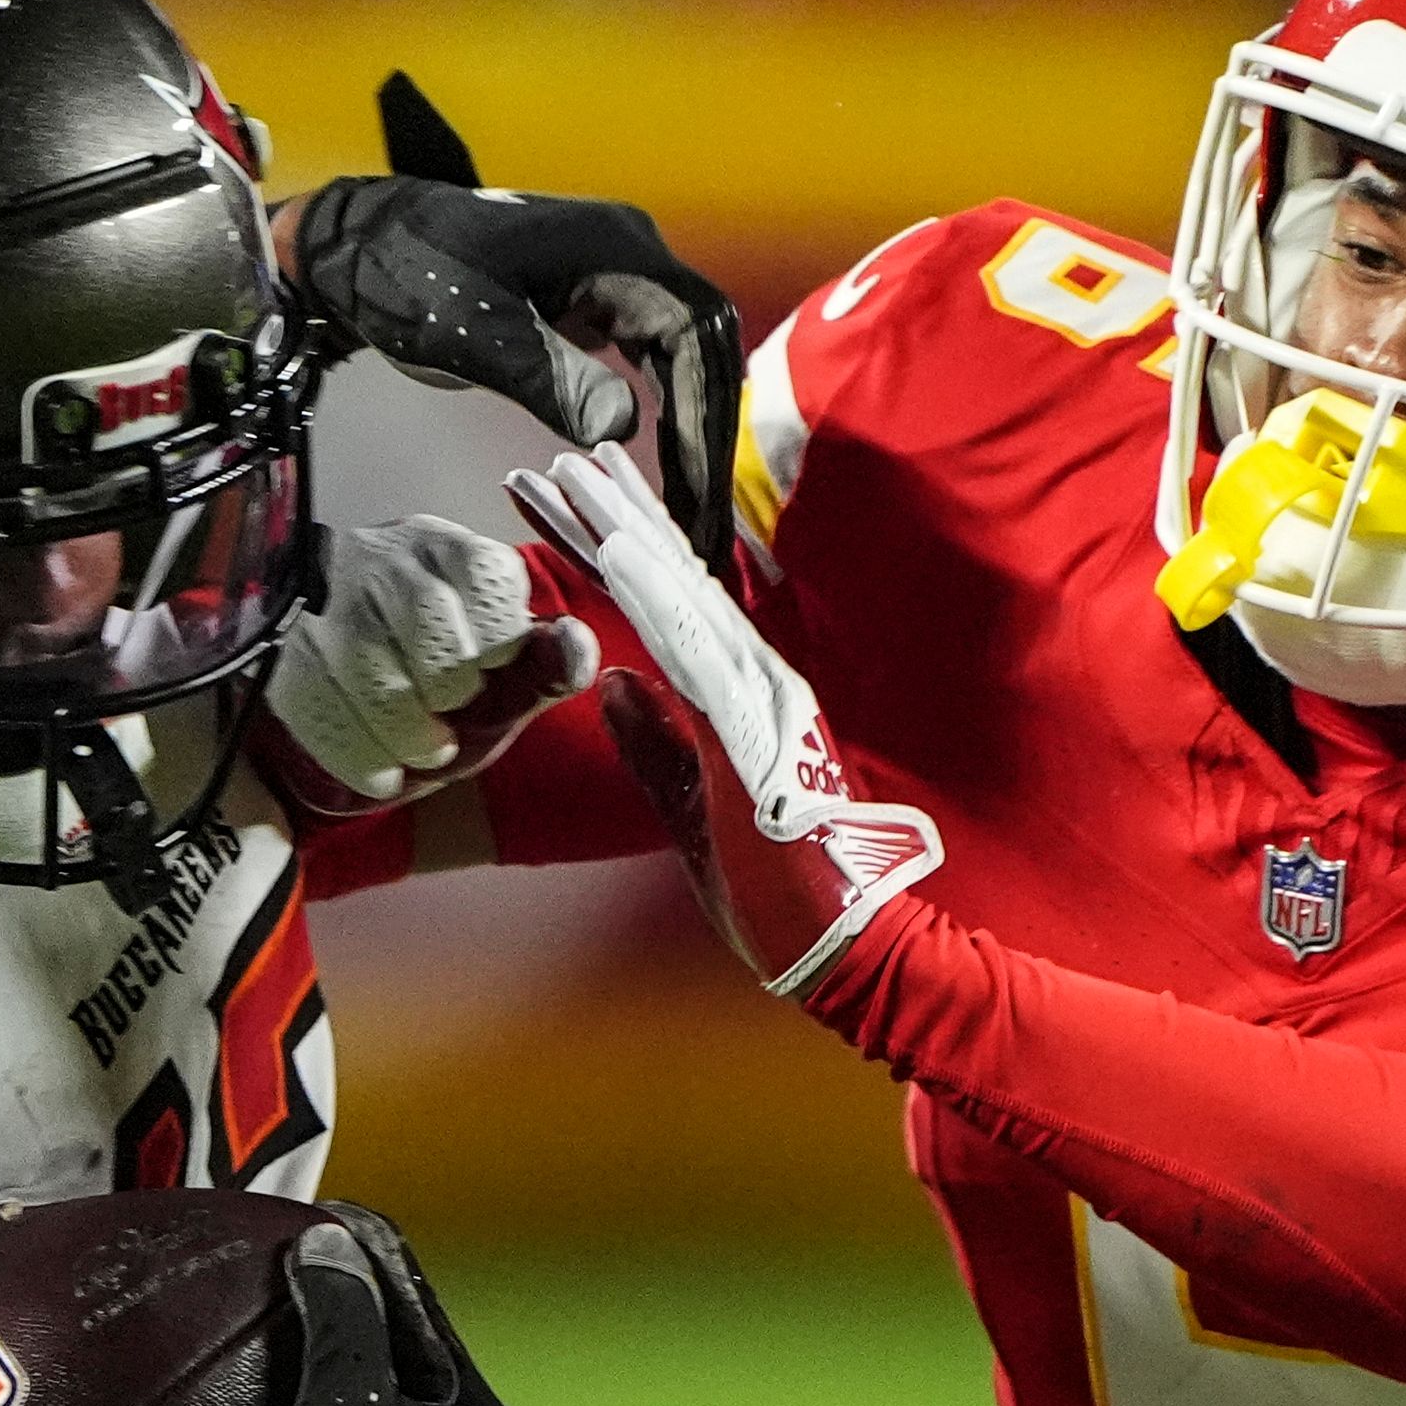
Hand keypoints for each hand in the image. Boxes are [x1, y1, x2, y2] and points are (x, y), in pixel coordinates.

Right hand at [256, 514, 598, 812]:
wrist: (330, 656)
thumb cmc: (433, 663)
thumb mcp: (501, 662)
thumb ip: (548, 660)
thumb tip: (574, 645)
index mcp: (451, 551)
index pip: (493, 587)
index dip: (499, 646)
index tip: (489, 666)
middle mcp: (385, 561)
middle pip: (442, 653)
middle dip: (453, 698)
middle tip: (449, 711)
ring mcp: (326, 607)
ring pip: (384, 693)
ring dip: (412, 740)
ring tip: (421, 745)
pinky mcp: (283, 654)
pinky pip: (331, 722)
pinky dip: (365, 762)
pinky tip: (380, 766)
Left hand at [288, 79, 743, 567]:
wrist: (357, 247)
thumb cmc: (407, 276)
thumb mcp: (477, 335)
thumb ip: (552, 377)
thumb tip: (623, 426)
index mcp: (616, 249)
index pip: (693, 339)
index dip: (701, 422)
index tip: (696, 495)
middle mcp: (633, 256)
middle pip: (706, 353)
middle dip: (708, 442)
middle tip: (706, 531)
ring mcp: (618, 279)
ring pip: (689, 363)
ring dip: (694, 438)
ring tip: (693, 519)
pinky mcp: (597, 306)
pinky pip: (658, 367)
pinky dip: (667, 423)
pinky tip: (664, 476)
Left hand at [503, 445, 942, 998]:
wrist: (844, 948)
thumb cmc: (779, 894)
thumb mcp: (690, 812)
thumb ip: (655, 746)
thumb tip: (611, 682)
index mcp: (741, 700)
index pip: (665, 612)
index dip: (616, 554)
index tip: (571, 502)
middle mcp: (755, 682)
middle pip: (670, 584)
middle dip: (612, 518)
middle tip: (561, 457)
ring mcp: (758, 699)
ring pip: (677, 597)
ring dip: (621, 534)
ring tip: (572, 475)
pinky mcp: (753, 728)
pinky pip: (694, 647)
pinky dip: (654, 596)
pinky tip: (614, 551)